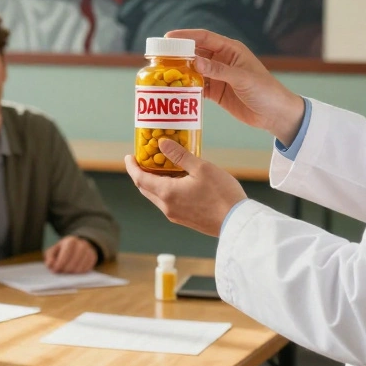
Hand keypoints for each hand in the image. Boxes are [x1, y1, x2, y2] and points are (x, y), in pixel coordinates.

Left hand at [45, 235, 97, 273]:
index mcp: (71, 241)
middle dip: (65, 270)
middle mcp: (82, 245)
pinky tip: (74, 272)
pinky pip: (86, 270)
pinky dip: (79, 274)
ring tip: (66, 273)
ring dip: (72, 273)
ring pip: (80, 268)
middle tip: (61, 273)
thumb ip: (50, 257)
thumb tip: (50, 265)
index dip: (59, 264)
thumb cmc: (63, 250)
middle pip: (73, 262)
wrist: (78, 245)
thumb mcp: (54, 250)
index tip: (55, 270)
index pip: (66, 254)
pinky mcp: (93, 258)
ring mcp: (89, 251)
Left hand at [125, 139, 247, 236]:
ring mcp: (176, 215)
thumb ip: (179, 155)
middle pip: (145, 189)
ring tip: (160, 168)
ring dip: (153, 183)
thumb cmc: (221, 194)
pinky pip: (167, 203)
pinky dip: (165, 190)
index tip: (129, 156)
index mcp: (167, 193)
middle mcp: (167, 206)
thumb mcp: (201, 168)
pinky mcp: (185, 220)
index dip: (132, 167)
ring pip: (156, 197)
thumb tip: (161, 143)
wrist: (237, 222)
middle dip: (141, 174)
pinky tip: (177, 181)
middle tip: (144, 160)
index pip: (139, 179)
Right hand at [166, 29, 305, 144]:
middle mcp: (222, 60)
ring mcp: (218, 76)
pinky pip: (197, 86)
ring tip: (162, 74)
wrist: (275, 114)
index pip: (204, 37)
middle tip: (158, 57)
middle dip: (178, 54)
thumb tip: (195, 62)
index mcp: (230, 50)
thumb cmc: (265, 91)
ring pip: (193, 70)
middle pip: (195, 52)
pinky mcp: (216, 91)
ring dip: (180, 72)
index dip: (185, 36)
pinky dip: (186, 87)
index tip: (167, 38)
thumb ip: (218, 71)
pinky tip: (175, 90)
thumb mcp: (242, 79)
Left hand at [251, 0, 312, 35]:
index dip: (274, 22)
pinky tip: (287, 21)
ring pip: (299, 10)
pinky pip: (303, 4)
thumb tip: (259, 6)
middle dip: (280, 26)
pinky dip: (296, 14)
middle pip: (290, 13)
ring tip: (277, 31)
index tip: (266, 31)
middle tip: (270, 35)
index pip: (280, 8)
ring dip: (288, 23)